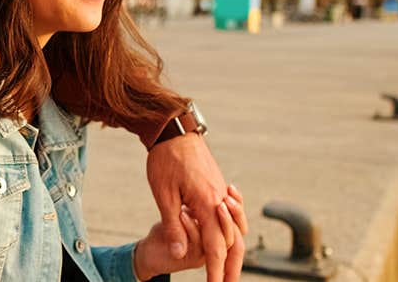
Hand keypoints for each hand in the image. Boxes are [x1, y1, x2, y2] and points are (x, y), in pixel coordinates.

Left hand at [145, 133, 245, 281]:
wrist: (174, 129)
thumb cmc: (164, 160)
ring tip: (228, 269)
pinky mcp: (218, 185)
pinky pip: (229, 213)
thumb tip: (179, 253)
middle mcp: (220, 199)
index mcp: (207, 203)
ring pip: (233, 227)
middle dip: (229, 266)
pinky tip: (226, 236)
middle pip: (231, 240)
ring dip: (232, 250)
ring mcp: (221, 191)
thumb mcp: (163, 194)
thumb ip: (174, 225)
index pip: (215, 246)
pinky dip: (231, 229)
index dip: (216, 270)